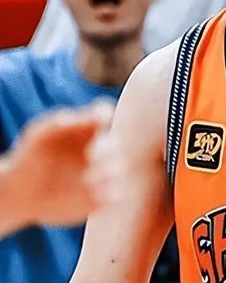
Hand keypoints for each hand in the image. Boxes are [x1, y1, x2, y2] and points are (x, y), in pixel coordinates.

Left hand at [4, 101, 125, 228]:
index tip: (99, 120)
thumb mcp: (38, 137)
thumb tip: (67, 119)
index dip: (105, 115)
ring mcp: (103, 173)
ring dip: (109, 174)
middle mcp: (101, 149)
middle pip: (115, 143)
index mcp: (88, 128)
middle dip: (107, 149)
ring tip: (87, 180)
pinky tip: (94, 196)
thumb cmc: (30, 157)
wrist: (21, 194)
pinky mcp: (101, 197)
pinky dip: (110, 196)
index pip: (104, 114)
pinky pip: (115, 196)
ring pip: (119, 171)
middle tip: (92, 155)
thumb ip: (53, 125)